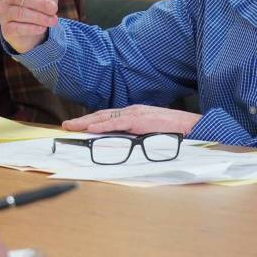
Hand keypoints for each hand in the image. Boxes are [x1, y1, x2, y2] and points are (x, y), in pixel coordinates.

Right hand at [0, 0, 64, 53]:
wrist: (32, 33)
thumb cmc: (38, 8)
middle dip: (40, 4)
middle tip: (54, 8)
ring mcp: (4, 14)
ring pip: (20, 13)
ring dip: (39, 17)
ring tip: (53, 20)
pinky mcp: (6, 29)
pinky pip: (17, 28)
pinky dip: (31, 28)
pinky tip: (42, 28)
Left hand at [63, 104, 202, 135]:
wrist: (190, 126)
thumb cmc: (173, 132)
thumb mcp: (150, 133)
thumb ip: (136, 136)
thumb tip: (123, 145)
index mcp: (134, 115)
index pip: (108, 117)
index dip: (91, 121)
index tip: (78, 126)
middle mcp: (132, 111)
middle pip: (102, 115)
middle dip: (82, 120)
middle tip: (67, 126)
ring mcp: (135, 114)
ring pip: (105, 117)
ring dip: (86, 122)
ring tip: (72, 126)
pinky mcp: (139, 120)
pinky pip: (116, 123)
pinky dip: (102, 125)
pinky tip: (91, 128)